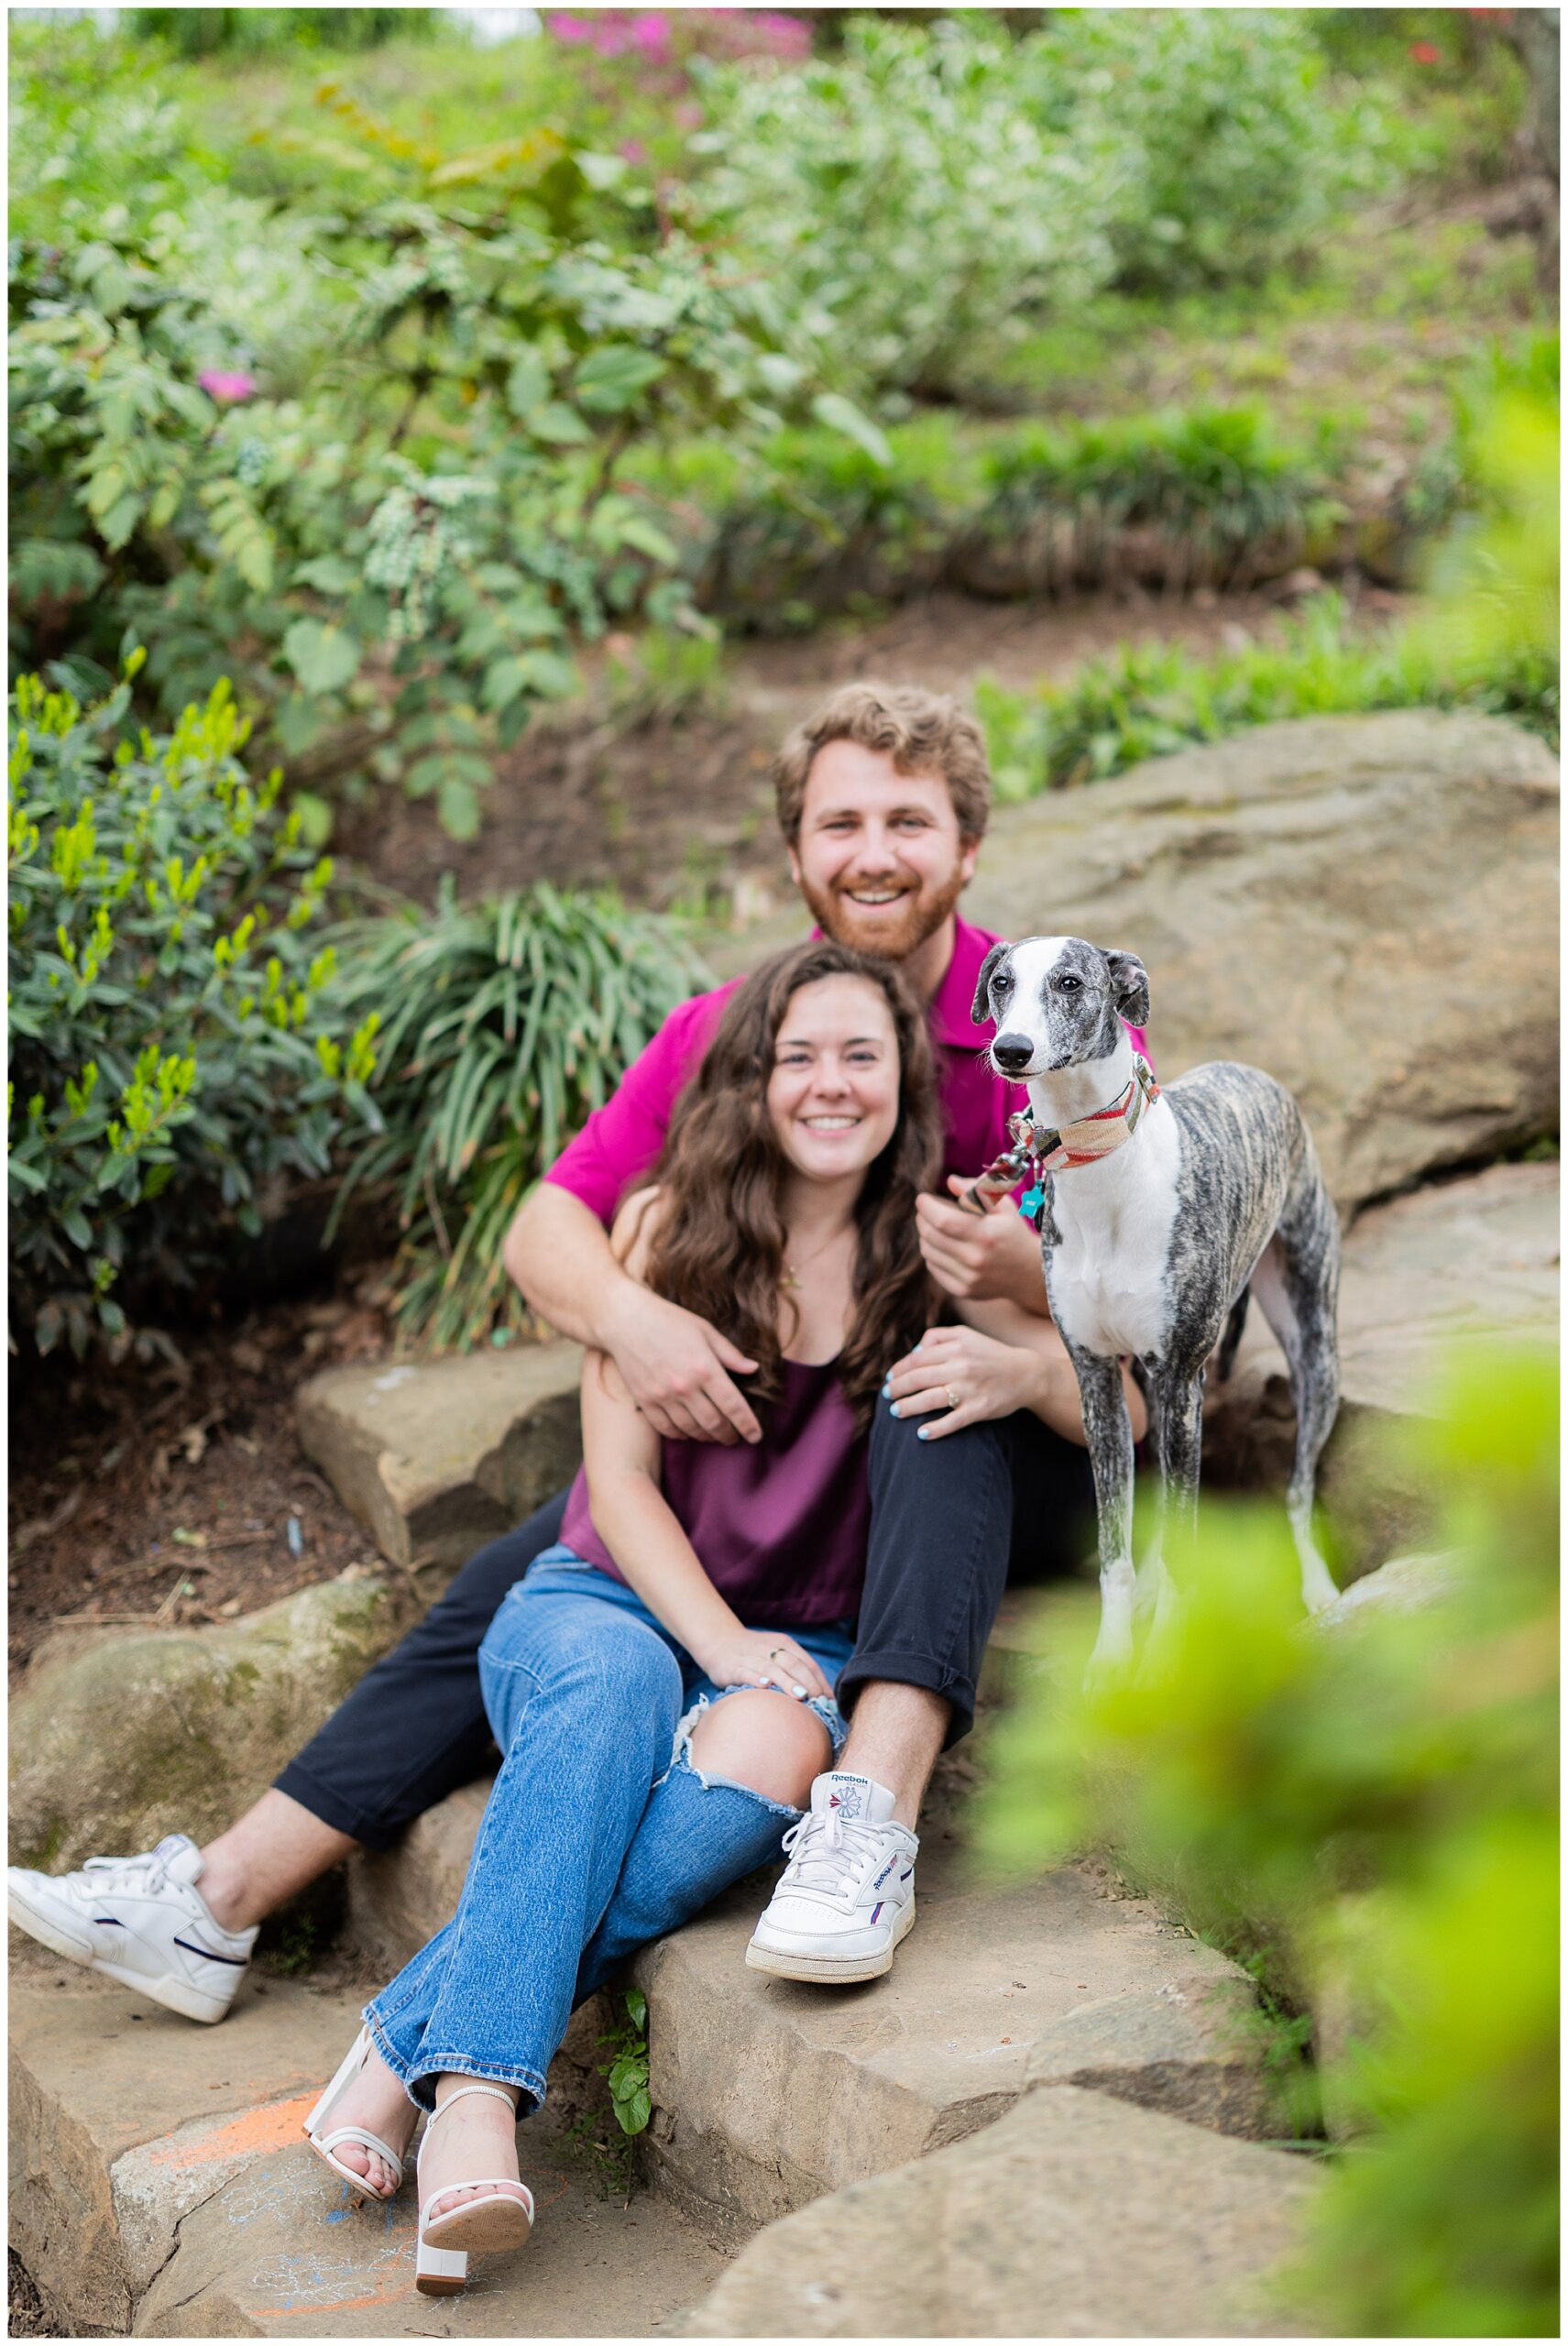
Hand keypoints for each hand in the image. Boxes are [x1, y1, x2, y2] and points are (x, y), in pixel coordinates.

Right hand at [601, 1282, 761, 1444]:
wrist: (626, 1321)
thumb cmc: (669, 1320)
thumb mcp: (705, 1330)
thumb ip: (730, 1354)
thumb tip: (753, 1369)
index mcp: (705, 1368)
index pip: (734, 1406)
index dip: (748, 1425)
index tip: (756, 1436)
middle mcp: (685, 1386)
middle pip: (714, 1423)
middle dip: (729, 1435)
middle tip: (736, 1438)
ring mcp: (663, 1396)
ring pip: (692, 1429)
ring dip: (707, 1437)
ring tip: (715, 1436)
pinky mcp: (645, 1401)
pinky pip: (666, 1428)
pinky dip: (681, 1435)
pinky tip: (689, 1432)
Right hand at [694, 1626, 833, 1701]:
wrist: (719, 1641)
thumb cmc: (755, 1654)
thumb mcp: (777, 1655)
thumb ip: (796, 1671)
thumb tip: (823, 1698)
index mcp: (785, 1644)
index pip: (808, 1663)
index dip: (820, 1682)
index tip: (830, 1701)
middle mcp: (770, 1649)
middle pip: (793, 1664)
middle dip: (808, 1683)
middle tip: (819, 1702)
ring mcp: (751, 1657)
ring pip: (772, 1668)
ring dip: (787, 1682)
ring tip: (800, 1696)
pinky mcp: (734, 1667)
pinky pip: (746, 1672)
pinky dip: (755, 1678)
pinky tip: (765, 1686)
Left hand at [884, 1322, 1047, 1439]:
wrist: (1027, 1374)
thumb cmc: (991, 1354)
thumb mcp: (966, 1335)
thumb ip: (937, 1337)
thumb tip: (913, 1353)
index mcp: (956, 1347)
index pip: (917, 1360)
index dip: (898, 1370)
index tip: (889, 1379)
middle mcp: (961, 1367)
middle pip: (918, 1379)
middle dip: (897, 1389)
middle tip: (887, 1396)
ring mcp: (970, 1390)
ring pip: (929, 1400)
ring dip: (908, 1407)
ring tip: (896, 1412)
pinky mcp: (979, 1409)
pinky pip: (953, 1421)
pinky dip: (935, 1429)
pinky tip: (921, 1434)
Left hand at [915, 1179, 1047, 1310]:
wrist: (1029, 1273)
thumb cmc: (1013, 1233)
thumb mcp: (1004, 1206)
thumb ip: (978, 1190)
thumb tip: (951, 1182)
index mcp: (986, 1235)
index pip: (942, 1220)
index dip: (926, 1207)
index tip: (923, 1198)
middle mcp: (975, 1259)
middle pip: (930, 1236)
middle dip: (922, 1219)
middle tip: (926, 1211)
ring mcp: (968, 1278)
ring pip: (928, 1252)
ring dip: (926, 1236)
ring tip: (935, 1227)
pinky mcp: (962, 1291)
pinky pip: (933, 1268)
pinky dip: (933, 1254)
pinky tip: (943, 1246)